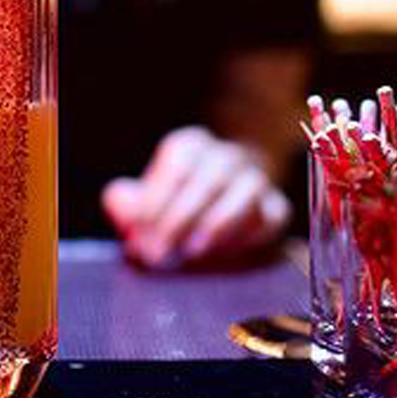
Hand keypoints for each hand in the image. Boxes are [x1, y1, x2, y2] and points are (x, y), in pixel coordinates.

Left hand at [101, 126, 290, 270]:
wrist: (224, 201)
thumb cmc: (175, 201)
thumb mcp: (145, 196)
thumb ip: (125, 201)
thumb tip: (119, 203)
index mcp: (191, 145)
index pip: (178, 163)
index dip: (157, 197)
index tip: (139, 230)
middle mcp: (227, 156)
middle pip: (208, 180)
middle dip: (179, 219)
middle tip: (158, 252)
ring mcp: (257, 179)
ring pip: (246, 193)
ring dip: (218, 223)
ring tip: (192, 251)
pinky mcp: (277, 208)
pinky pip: (271, 217)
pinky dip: (250, 234)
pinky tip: (224, 252)